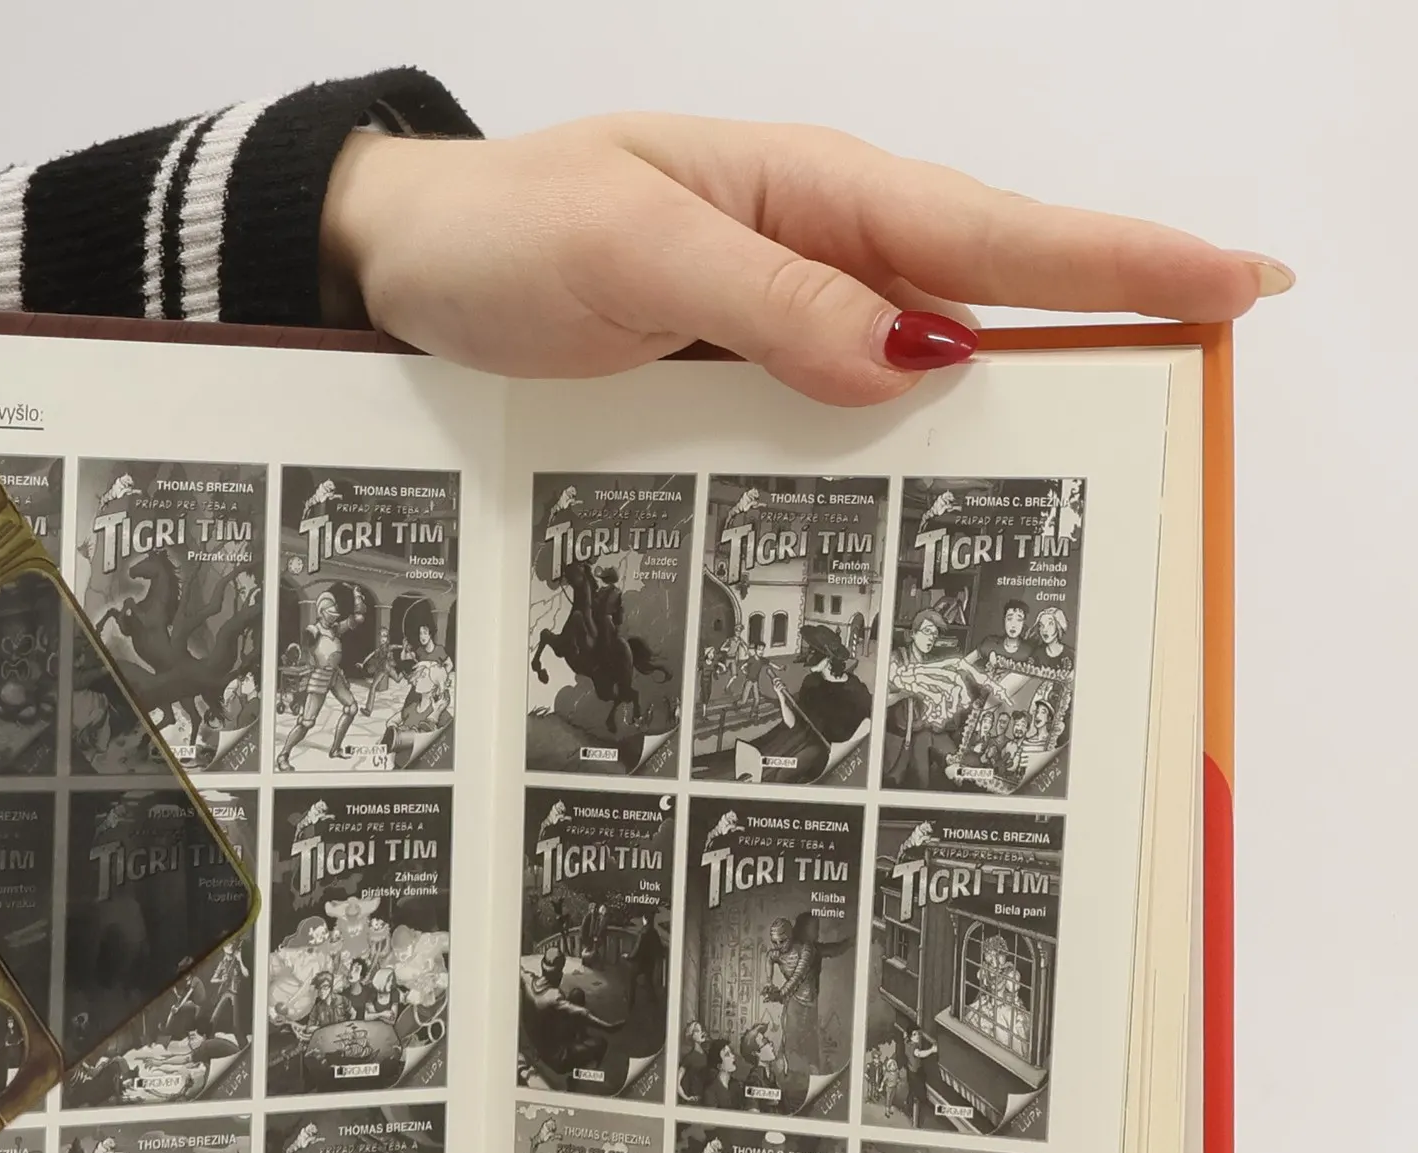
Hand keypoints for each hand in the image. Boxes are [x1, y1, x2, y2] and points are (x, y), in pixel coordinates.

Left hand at [322, 115, 1291, 404]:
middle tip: (1210, 368)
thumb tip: (915, 356)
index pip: (986, 229)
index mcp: (806, 190)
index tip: (1230, 282)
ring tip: (1105, 447)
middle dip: (1101, 321)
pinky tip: (933, 483)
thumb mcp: (630, 247)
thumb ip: (770, 296)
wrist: (403, 267)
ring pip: (919, 363)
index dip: (1114, 257)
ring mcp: (776, 319)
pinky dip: (894, 443)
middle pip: (983, 292)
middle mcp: (809, 253)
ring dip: (1007, 396)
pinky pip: (837, 412)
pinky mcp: (732, 379)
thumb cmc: (503, 230)